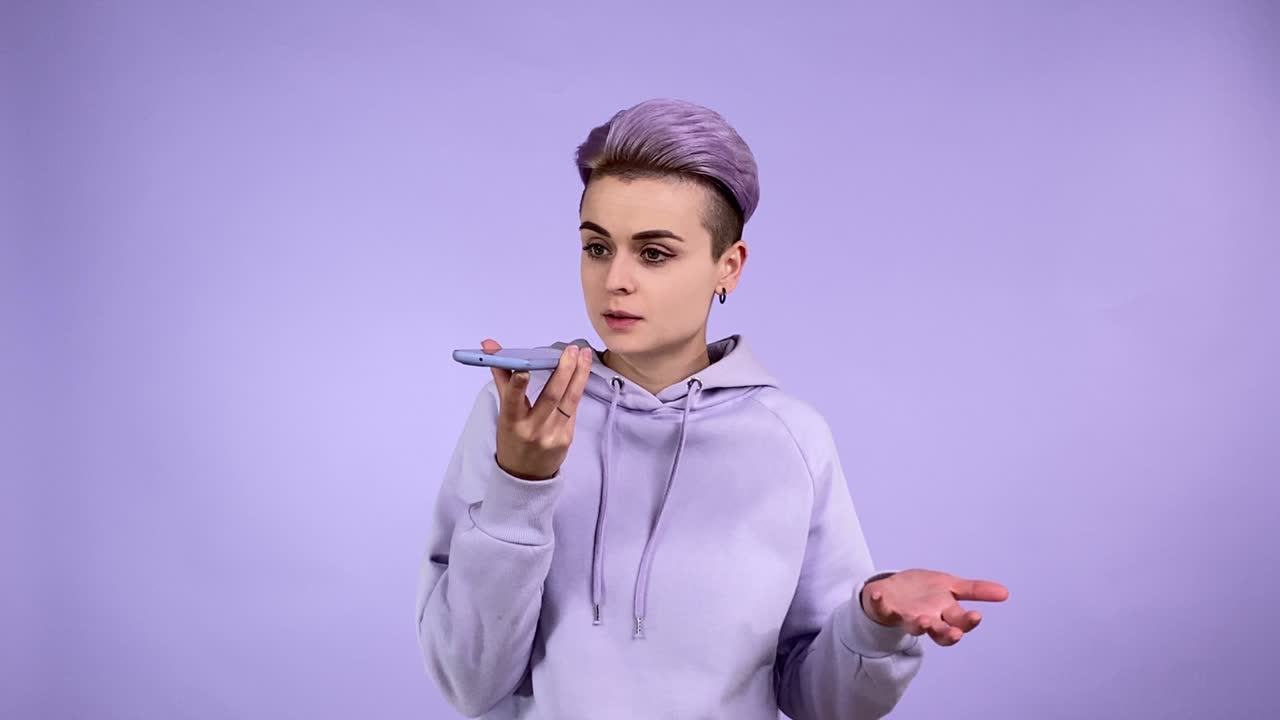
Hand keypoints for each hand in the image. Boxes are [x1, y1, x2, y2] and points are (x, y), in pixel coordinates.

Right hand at [483, 339, 591, 480]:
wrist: (525, 476)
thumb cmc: (512, 439)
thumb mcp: (504, 413)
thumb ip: (502, 378)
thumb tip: (489, 346)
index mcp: (511, 422)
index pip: (512, 401)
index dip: (517, 385)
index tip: (523, 368)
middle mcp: (532, 429)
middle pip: (551, 396)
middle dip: (564, 370)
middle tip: (572, 349)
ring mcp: (552, 435)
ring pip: (569, 400)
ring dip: (579, 375)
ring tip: (585, 354)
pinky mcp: (567, 438)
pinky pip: (573, 409)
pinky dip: (578, 389)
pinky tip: (582, 373)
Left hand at [859, 569, 1008, 646]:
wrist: (893, 591)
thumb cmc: (924, 592)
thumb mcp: (950, 587)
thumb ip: (976, 590)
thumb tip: (1006, 593)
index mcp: (944, 614)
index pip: (959, 623)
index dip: (967, 622)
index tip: (977, 616)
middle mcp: (927, 619)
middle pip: (939, 632)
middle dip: (947, 633)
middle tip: (955, 632)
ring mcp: (905, 616)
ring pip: (913, 626)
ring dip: (918, 624)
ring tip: (923, 620)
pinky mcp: (884, 608)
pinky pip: (881, 608)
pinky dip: (878, 602)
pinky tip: (876, 595)